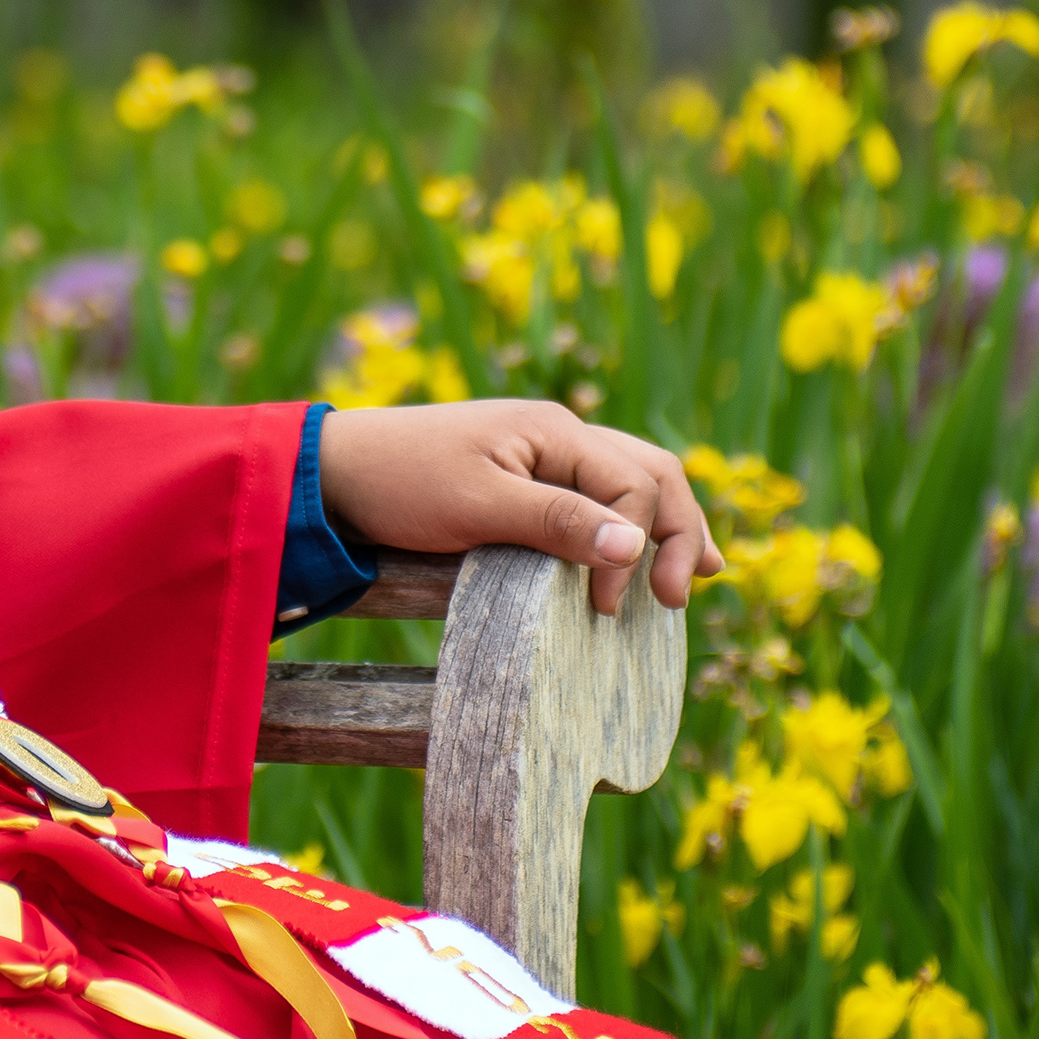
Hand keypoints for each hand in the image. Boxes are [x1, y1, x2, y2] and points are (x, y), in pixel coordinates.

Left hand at [316, 400, 718, 613]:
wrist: (336, 472)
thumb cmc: (401, 482)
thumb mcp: (477, 506)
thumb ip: (556, 522)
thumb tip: (635, 546)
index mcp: (555, 431)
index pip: (632, 486)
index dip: (634, 549)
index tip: (605, 607)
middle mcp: (561, 435)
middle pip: (650, 474)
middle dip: (679, 531)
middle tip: (681, 595)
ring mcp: (546, 453)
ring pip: (632, 481)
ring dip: (667, 524)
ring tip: (701, 570)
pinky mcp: (527, 479)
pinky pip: (599, 495)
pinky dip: (629, 523)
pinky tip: (641, 550)